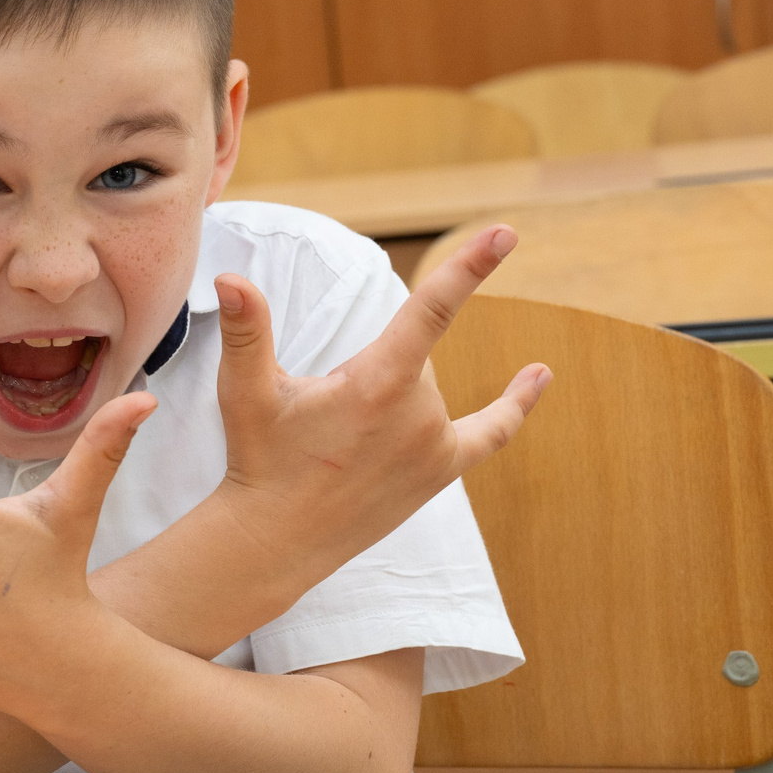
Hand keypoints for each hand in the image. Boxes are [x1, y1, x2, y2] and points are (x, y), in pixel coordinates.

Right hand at [210, 225, 549, 581]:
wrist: (278, 540)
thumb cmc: (260, 459)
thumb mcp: (245, 391)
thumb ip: (247, 329)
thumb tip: (230, 278)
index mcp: (377, 382)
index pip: (432, 308)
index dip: (470, 266)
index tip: (505, 233)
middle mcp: (418, 413)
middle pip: (414, 356)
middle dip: (374, 369)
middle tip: (326, 418)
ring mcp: (435, 446)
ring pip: (428, 390)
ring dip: (393, 397)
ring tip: (345, 441)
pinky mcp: (441, 472)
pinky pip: (491, 433)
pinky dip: (515, 405)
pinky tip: (542, 373)